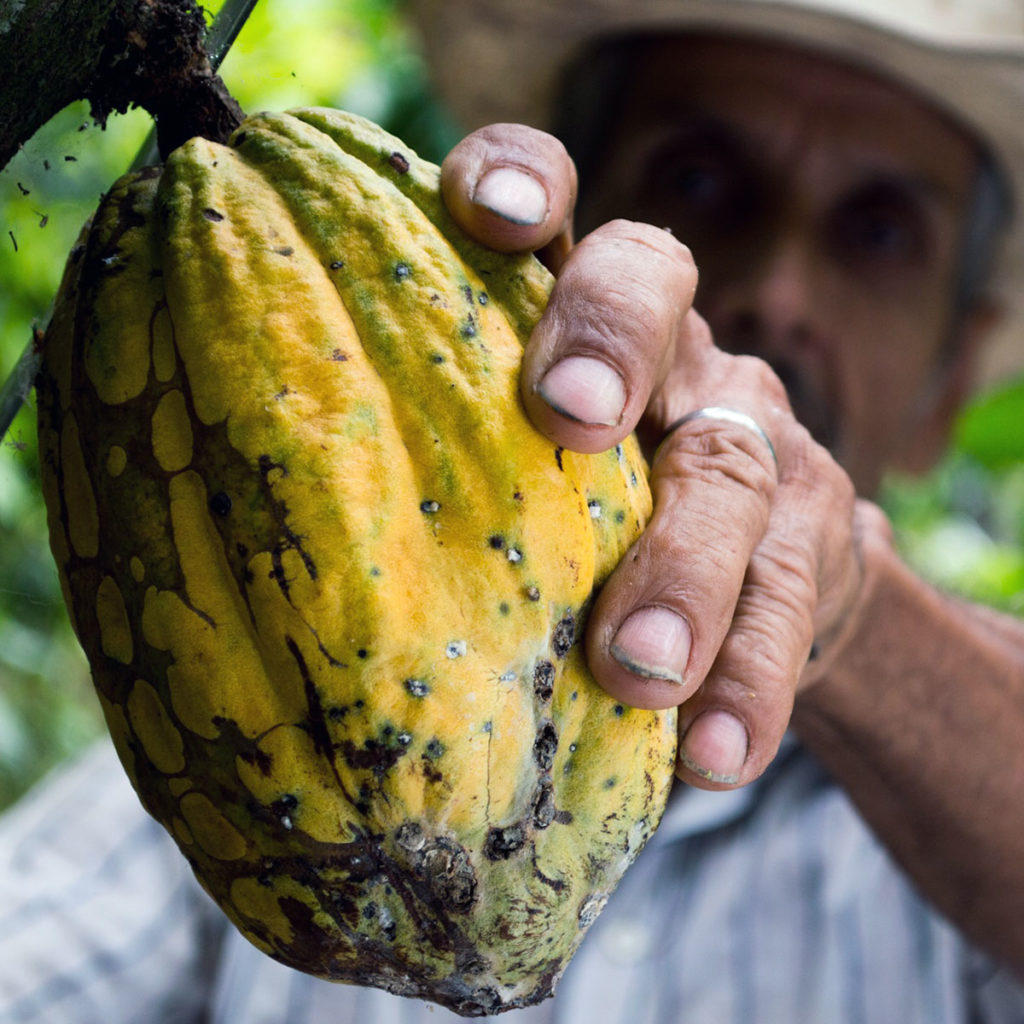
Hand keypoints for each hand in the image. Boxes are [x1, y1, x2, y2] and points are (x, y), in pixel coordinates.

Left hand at [441, 125, 874, 787]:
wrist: (760, 590)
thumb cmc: (587, 530)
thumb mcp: (517, 482)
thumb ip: (443, 478)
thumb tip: (271, 546)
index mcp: (575, 322)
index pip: (556, 210)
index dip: (524, 180)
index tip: (487, 211)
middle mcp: (671, 354)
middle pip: (653, 288)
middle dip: (610, 340)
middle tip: (571, 418)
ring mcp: (751, 439)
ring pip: (729, 470)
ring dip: (683, 570)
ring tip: (636, 669)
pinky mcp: (814, 539)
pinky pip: (790, 604)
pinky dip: (749, 682)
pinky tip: (713, 753)